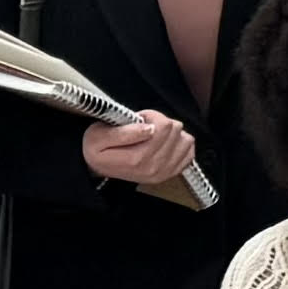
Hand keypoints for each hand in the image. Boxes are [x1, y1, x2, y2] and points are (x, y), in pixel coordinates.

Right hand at [80, 111, 198, 191]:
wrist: (100, 167)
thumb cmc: (98, 150)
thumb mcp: (98, 136)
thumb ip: (123, 133)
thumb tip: (149, 128)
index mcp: (136, 159)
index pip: (162, 127)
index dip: (151, 115)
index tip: (139, 119)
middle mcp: (153, 168)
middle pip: (175, 130)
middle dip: (159, 121)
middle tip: (144, 126)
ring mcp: (165, 172)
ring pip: (185, 139)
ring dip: (171, 132)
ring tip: (153, 135)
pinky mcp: (173, 172)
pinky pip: (189, 150)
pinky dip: (179, 143)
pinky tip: (164, 143)